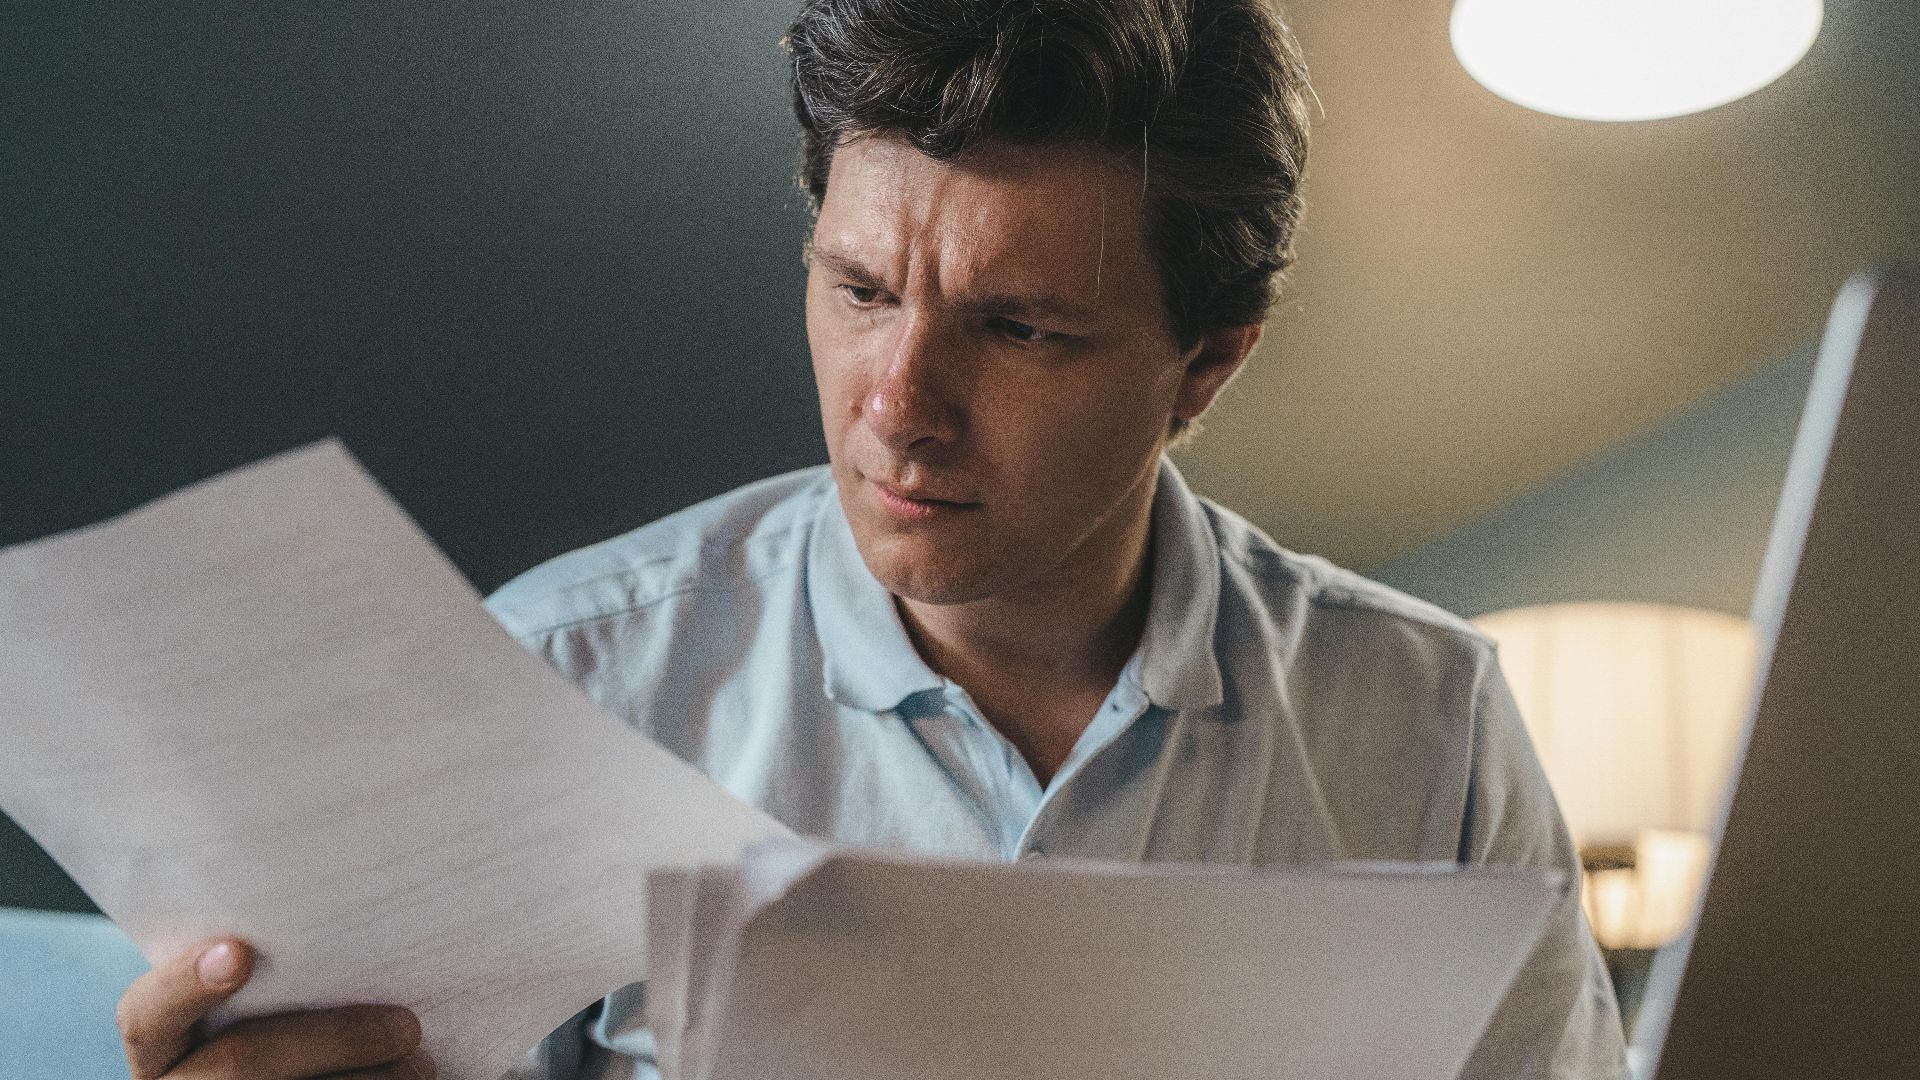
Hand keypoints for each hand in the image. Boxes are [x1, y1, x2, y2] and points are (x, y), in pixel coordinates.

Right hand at [116, 937, 433, 1078]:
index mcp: (164, 1044)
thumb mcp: (274, 993)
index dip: (185, 984)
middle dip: (333, 1040)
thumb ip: (281, 968)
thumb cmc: (301, 1021)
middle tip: (407, 1026)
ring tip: (421, 1063)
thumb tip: (344, 905)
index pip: (147, 1016)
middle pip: (240, 1064)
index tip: (240, 952)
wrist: (308, 1065)